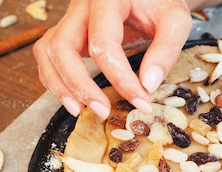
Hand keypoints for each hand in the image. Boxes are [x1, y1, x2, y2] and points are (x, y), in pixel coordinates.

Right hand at [33, 0, 196, 118]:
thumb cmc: (160, 3)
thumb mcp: (175, 20)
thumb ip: (166, 50)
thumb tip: (148, 85)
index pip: (103, 45)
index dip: (121, 79)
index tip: (142, 102)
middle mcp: (81, 6)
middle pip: (61, 46)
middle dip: (80, 84)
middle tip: (103, 110)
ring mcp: (71, 18)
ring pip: (46, 51)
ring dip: (59, 84)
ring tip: (79, 109)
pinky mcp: (69, 31)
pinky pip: (49, 55)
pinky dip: (56, 79)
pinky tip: (75, 98)